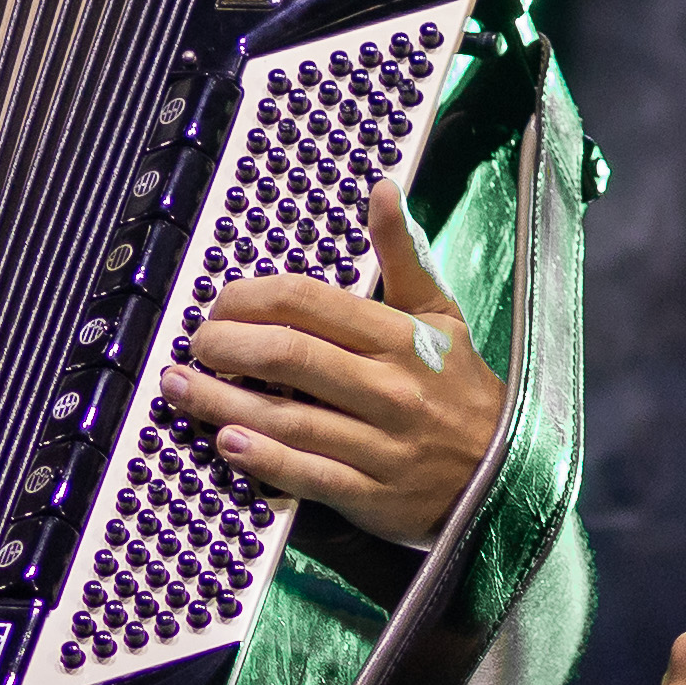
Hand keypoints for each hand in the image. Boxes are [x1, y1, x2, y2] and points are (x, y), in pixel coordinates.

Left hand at [155, 182, 503, 546]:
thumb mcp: (440, 315)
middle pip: (286, 356)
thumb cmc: (458, 388)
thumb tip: (382, 189)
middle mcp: (388, 388)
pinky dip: (262, 459)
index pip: (307, 302)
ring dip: (220, 402)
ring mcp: (380, 445)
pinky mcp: (371, 495)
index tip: (220, 304)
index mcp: (399, 337)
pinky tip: (225, 443)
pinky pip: (307, 475)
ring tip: (178, 386)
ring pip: (286, 418)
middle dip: (225, 346)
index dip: (249, 298)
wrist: (507, 474)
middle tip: (196, 344)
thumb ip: (404, 254)